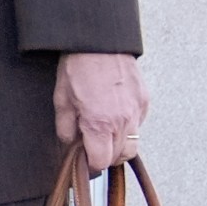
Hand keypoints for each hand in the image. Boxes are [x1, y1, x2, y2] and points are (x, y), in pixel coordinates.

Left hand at [55, 53, 148, 174]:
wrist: (99, 41)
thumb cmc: (78, 67)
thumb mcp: (62, 100)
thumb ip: (66, 129)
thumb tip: (71, 145)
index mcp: (99, 124)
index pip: (102, 162)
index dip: (91, 164)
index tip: (85, 159)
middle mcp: (122, 121)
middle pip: (119, 157)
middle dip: (105, 156)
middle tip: (93, 146)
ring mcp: (136, 111)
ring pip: (133, 145)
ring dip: (119, 145)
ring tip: (105, 133)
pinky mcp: (144, 100)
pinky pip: (139, 125)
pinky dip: (129, 127)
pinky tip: (115, 116)